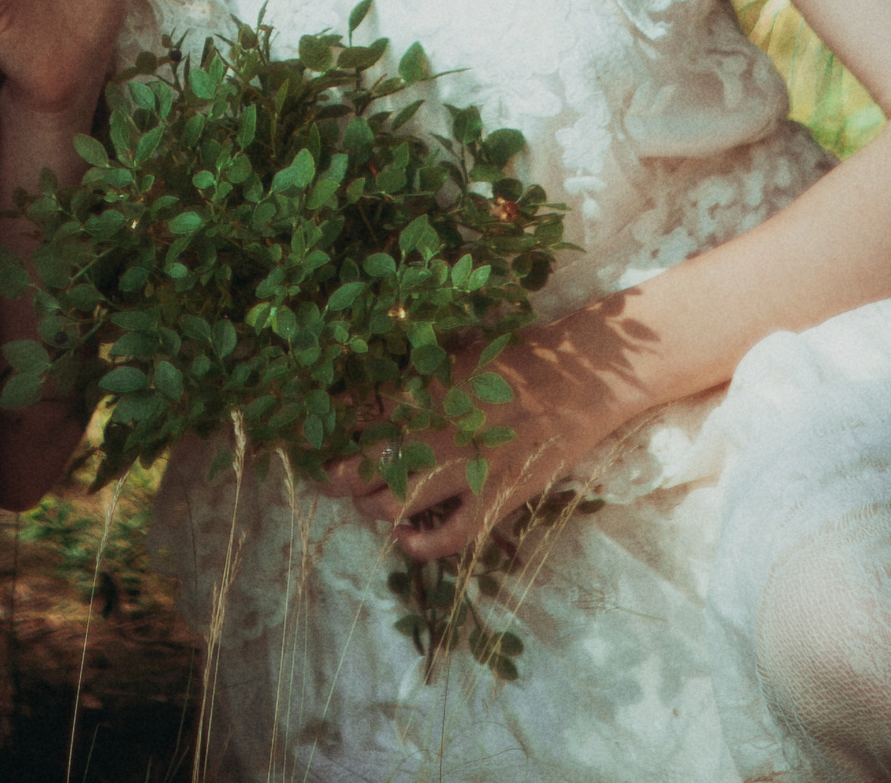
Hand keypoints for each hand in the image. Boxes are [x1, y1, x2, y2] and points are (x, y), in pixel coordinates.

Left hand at [327, 330, 629, 563]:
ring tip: (364, 502)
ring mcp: (465, 470)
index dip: (324, 428)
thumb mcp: (459, 346)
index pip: (356, 413)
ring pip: (394, 503)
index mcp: (426, 386)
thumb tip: (375, 379)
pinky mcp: (494, 499)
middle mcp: (437, 431)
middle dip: (336, 476)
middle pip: (364, 466)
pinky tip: (404, 538)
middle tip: (327, 477)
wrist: (580, 376)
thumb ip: (418, 367)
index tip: (310, 435)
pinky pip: (446, 537)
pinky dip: (418, 544)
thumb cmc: (518, 353)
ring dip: (369, 506)